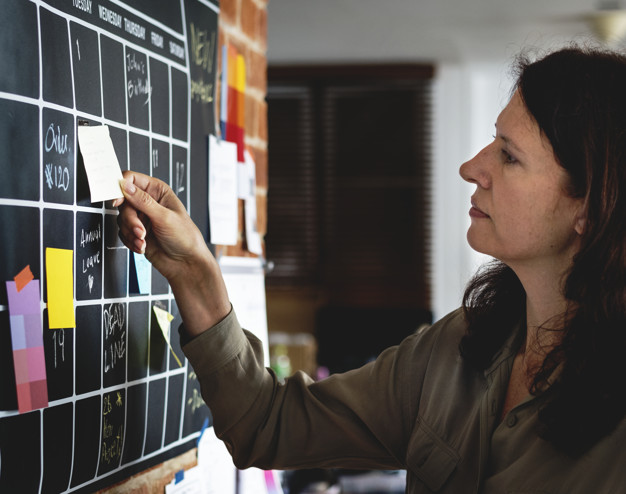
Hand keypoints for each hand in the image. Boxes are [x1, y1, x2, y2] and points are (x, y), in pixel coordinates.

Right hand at [115, 171, 230, 333]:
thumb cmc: (185, 237)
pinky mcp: (137, 232)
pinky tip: (143, 246)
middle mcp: (148, 202)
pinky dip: (130, 241)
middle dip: (130, 220)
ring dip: (130, 233)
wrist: (185, 263)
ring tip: (143, 241)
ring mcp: (142, 218)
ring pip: (121, 219)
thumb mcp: (164, 217)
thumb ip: (143, 201)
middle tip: (140, 231)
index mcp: (158, 191)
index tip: (118, 202)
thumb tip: (125, 185)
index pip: (132, 179)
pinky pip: (122, 233)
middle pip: (123, 202)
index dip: (121, 187)